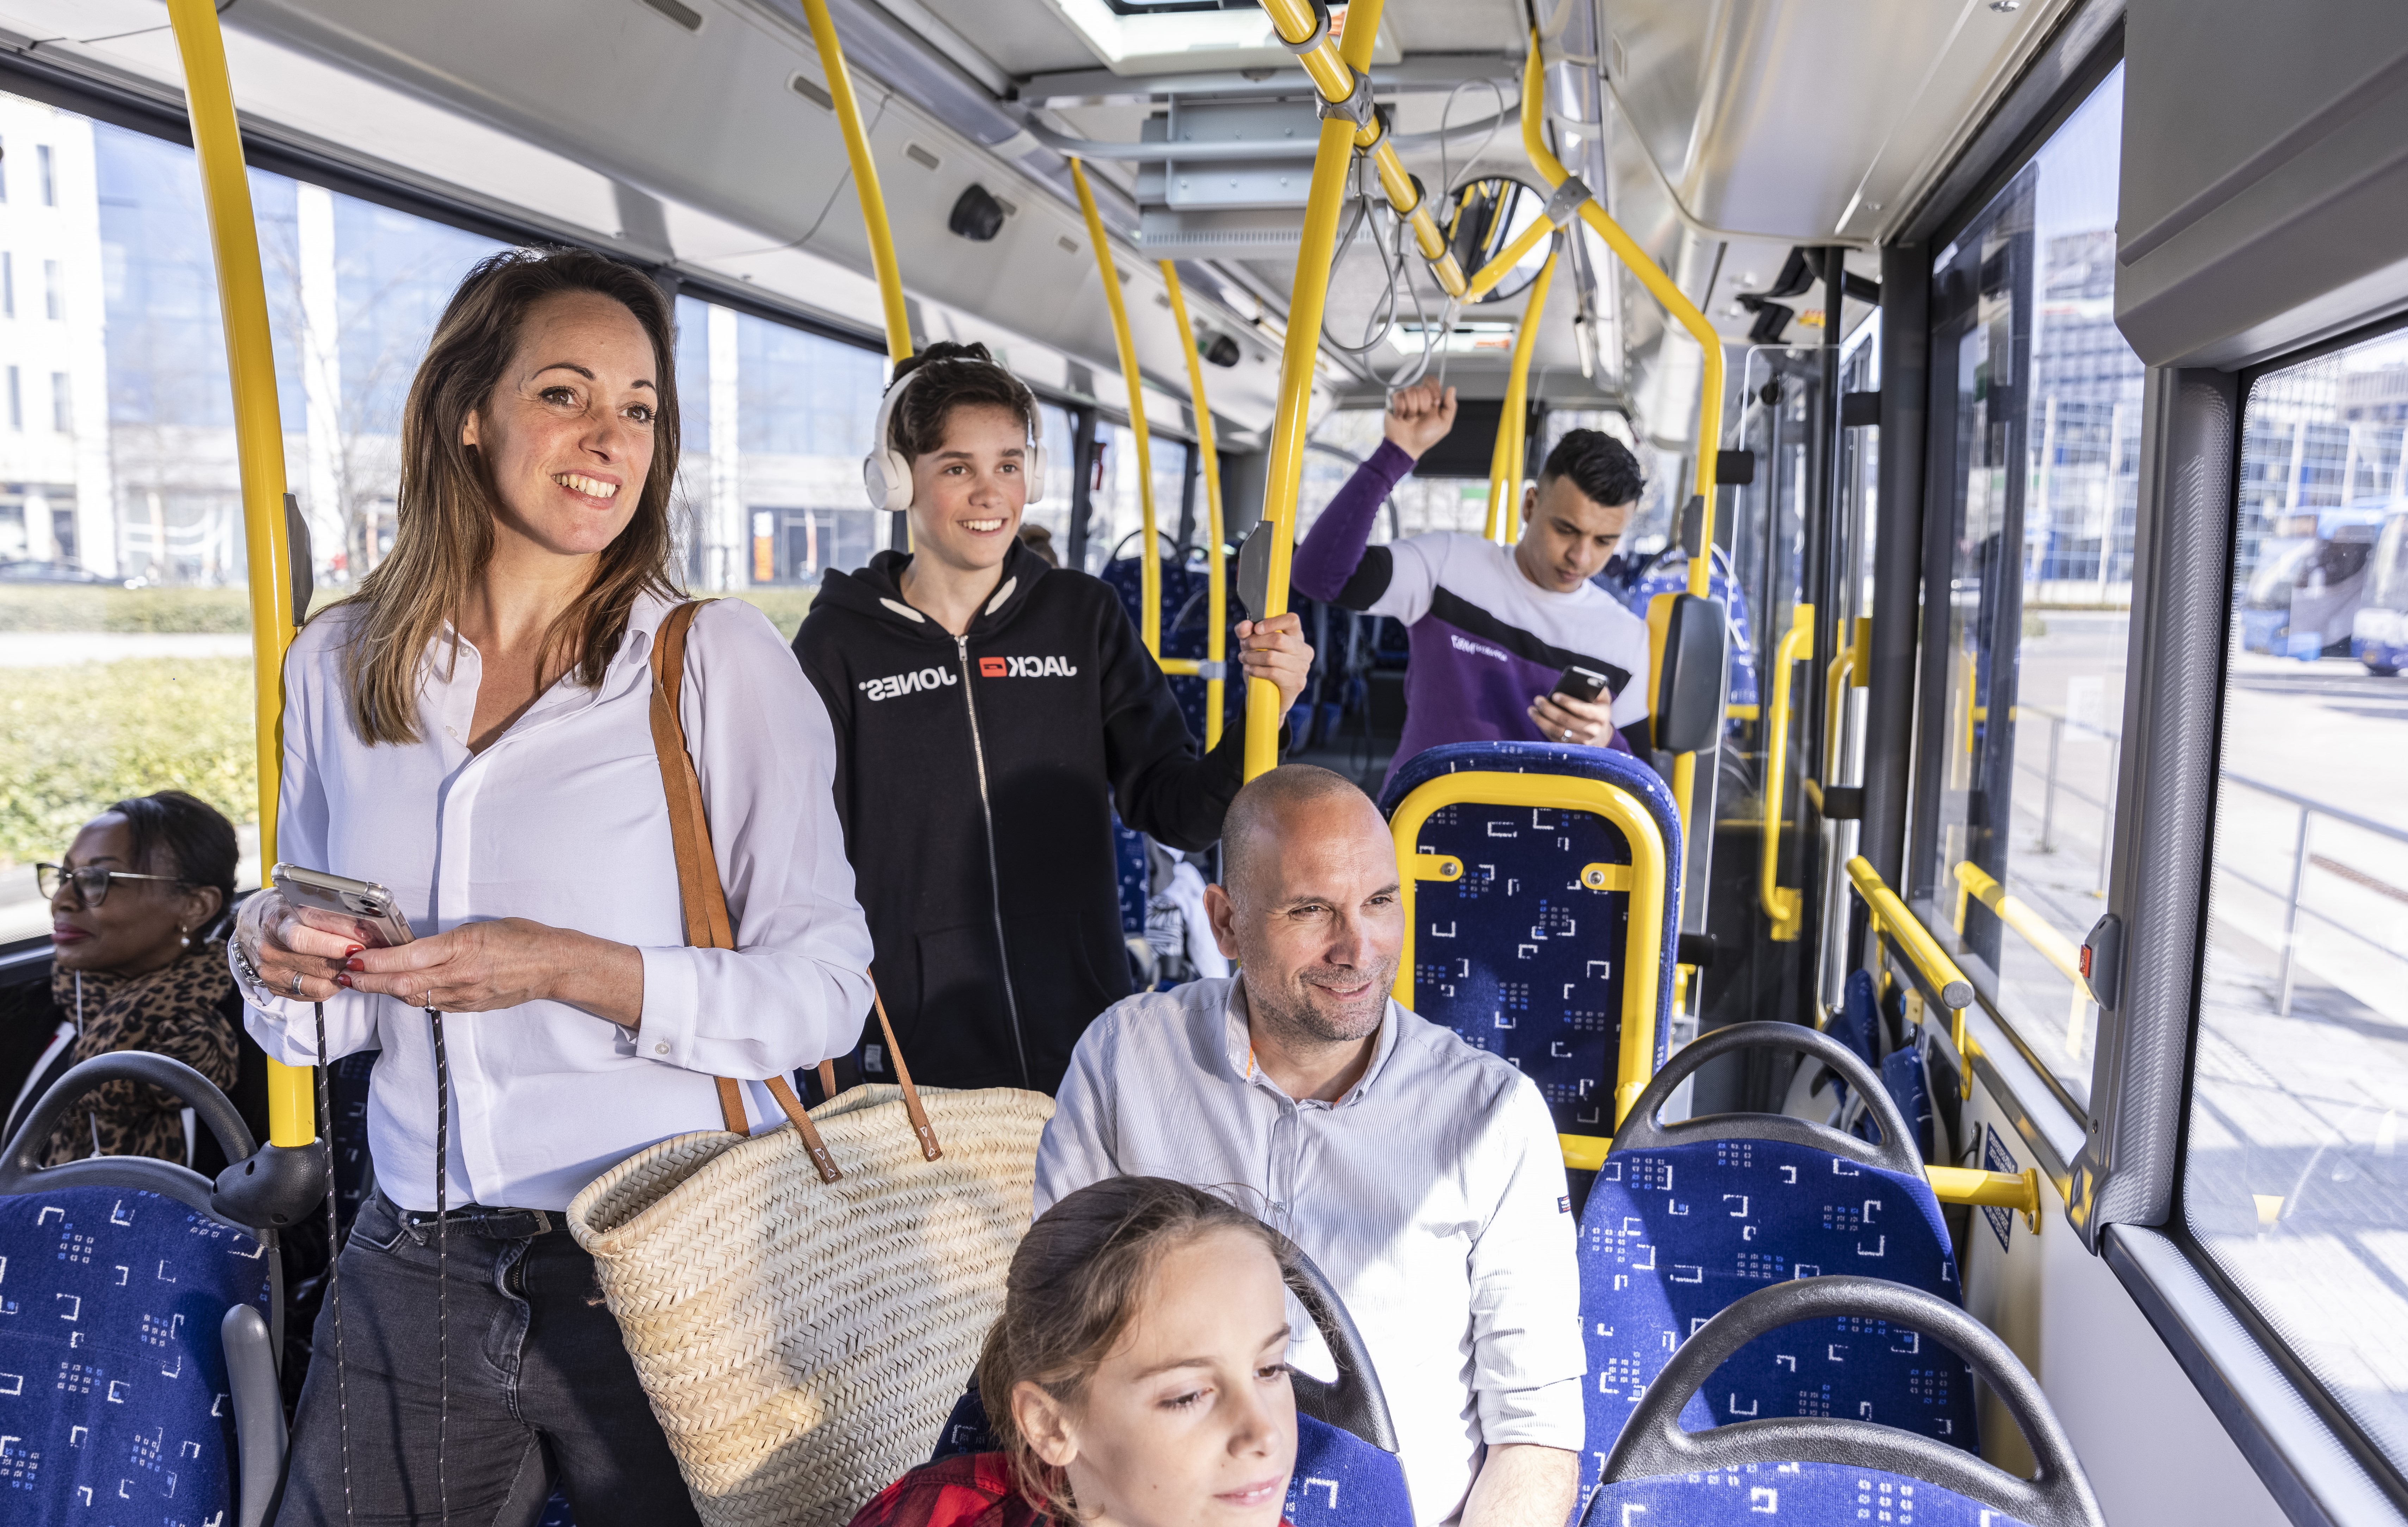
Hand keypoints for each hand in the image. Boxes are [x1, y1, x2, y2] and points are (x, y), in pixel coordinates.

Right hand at [233, 889, 360, 1004]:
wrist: (250, 926)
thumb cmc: (279, 910)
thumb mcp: (297, 901)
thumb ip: (323, 912)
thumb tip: (359, 924)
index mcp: (275, 925)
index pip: (303, 939)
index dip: (333, 945)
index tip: (357, 945)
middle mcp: (270, 952)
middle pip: (317, 965)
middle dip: (348, 961)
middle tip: (369, 955)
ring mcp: (272, 973)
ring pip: (319, 984)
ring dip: (343, 975)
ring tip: (357, 963)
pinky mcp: (276, 988)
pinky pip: (313, 994)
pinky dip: (332, 986)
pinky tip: (340, 973)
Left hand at [339, 918, 643, 1024]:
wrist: (554, 965)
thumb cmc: (522, 937)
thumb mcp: (481, 927)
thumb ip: (445, 940)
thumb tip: (410, 946)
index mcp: (462, 950)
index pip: (407, 959)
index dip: (375, 961)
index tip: (354, 958)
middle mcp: (460, 977)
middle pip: (402, 984)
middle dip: (368, 981)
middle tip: (344, 975)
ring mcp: (464, 996)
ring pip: (412, 997)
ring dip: (385, 990)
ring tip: (364, 981)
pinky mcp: (469, 1007)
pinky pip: (431, 1003)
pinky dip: (410, 996)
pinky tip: (399, 988)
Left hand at [1235, 612, 1313, 721]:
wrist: (1270, 695)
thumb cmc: (1263, 665)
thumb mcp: (1252, 645)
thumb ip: (1246, 632)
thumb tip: (1245, 626)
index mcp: (1296, 636)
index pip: (1291, 620)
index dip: (1272, 622)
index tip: (1257, 629)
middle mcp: (1303, 650)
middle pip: (1278, 639)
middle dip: (1255, 642)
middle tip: (1243, 646)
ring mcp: (1302, 667)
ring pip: (1272, 657)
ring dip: (1252, 657)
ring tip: (1244, 659)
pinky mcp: (1297, 682)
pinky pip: (1272, 673)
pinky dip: (1256, 670)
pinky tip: (1249, 670)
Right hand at [1383, 381, 1457, 458]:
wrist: (1407, 446)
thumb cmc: (1424, 437)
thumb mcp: (1444, 424)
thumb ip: (1450, 406)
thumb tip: (1452, 390)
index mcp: (1431, 399)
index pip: (1433, 382)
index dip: (1434, 390)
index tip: (1435, 403)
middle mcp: (1419, 397)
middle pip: (1422, 388)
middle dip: (1424, 405)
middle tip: (1421, 415)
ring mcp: (1406, 398)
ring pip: (1411, 392)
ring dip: (1412, 410)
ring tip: (1411, 419)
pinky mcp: (1394, 401)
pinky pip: (1399, 397)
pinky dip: (1402, 410)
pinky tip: (1402, 417)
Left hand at [1528, 689, 1613, 746]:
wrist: (1600, 734)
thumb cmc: (1597, 709)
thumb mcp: (1602, 698)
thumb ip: (1596, 687)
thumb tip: (1583, 679)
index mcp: (1601, 716)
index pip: (1584, 710)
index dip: (1569, 703)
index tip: (1555, 695)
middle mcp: (1592, 731)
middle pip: (1566, 721)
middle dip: (1549, 709)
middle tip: (1538, 699)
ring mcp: (1581, 742)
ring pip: (1557, 731)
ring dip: (1541, 720)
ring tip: (1531, 709)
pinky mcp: (1571, 748)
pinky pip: (1553, 738)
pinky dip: (1543, 727)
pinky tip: (1536, 718)